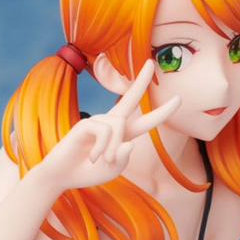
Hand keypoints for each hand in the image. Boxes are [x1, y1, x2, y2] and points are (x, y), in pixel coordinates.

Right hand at [37, 60, 180, 191]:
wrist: (61, 176)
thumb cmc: (87, 172)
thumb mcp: (112, 169)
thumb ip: (123, 157)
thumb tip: (129, 142)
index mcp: (122, 135)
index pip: (144, 120)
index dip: (161, 112)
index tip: (178, 99)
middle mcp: (111, 124)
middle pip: (130, 98)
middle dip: (141, 81)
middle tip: (150, 63)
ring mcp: (97, 122)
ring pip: (119, 125)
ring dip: (113, 148)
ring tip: (102, 161)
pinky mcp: (85, 123)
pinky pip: (104, 130)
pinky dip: (103, 147)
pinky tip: (93, 157)